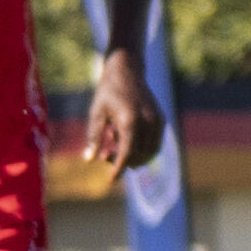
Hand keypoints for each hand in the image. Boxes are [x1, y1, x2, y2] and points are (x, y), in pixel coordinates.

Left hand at [83, 54, 165, 171]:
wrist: (127, 70)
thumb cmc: (108, 90)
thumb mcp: (96, 113)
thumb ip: (94, 137)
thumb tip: (89, 160)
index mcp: (130, 120)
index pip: (128, 153)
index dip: (119, 168)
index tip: (111, 180)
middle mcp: (148, 122)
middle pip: (140, 155)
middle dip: (124, 162)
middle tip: (104, 156)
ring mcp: (157, 121)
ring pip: (150, 152)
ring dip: (134, 157)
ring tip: (114, 146)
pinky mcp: (161, 119)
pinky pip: (155, 143)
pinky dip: (142, 148)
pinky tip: (124, 139)